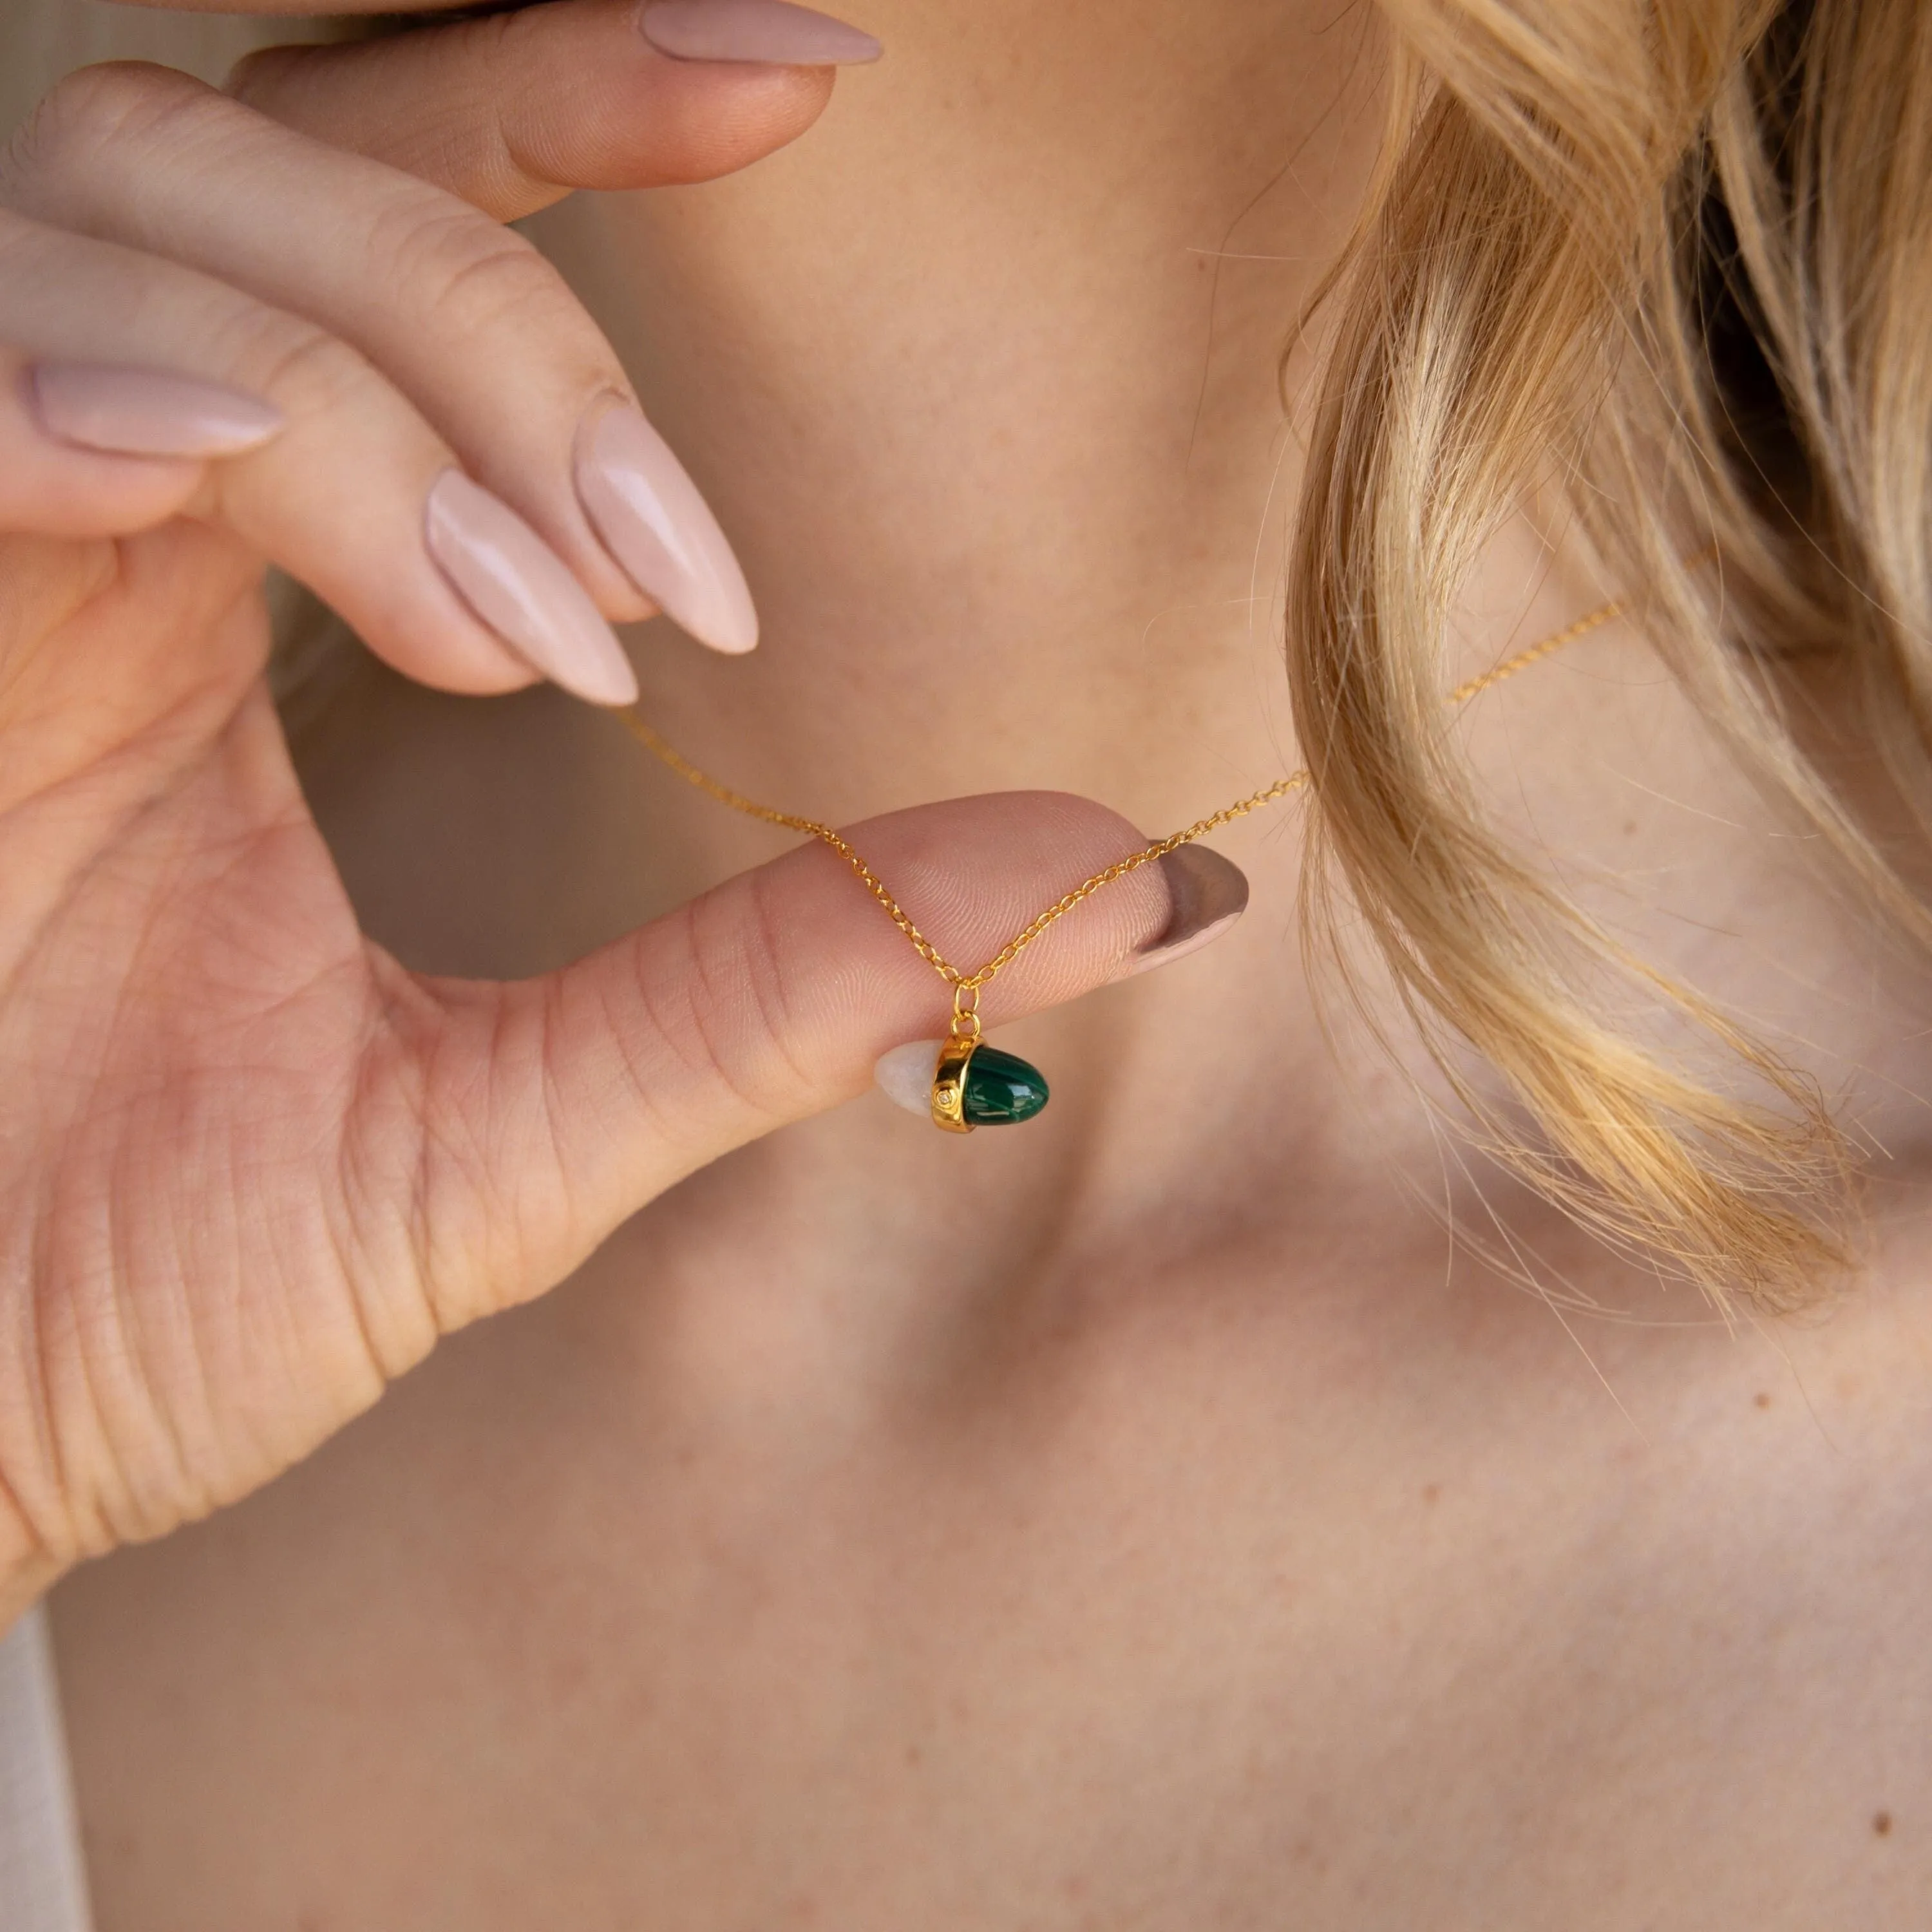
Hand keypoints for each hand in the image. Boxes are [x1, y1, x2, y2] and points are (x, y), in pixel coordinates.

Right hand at [0, 2, 1195, 1622]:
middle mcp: (81, 520)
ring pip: (127, 213)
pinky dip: (88, 381)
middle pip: (278, 162)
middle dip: (508, 315)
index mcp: (231, 596)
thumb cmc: (133, 1296)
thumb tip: (1119, 877)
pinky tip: (221, 485)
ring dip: (371, 380)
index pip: (398, 231)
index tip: (802, 76)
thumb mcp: (506, 1134)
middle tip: (670, 590)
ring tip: (522, 634)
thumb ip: (783, 986)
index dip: (578, 98)